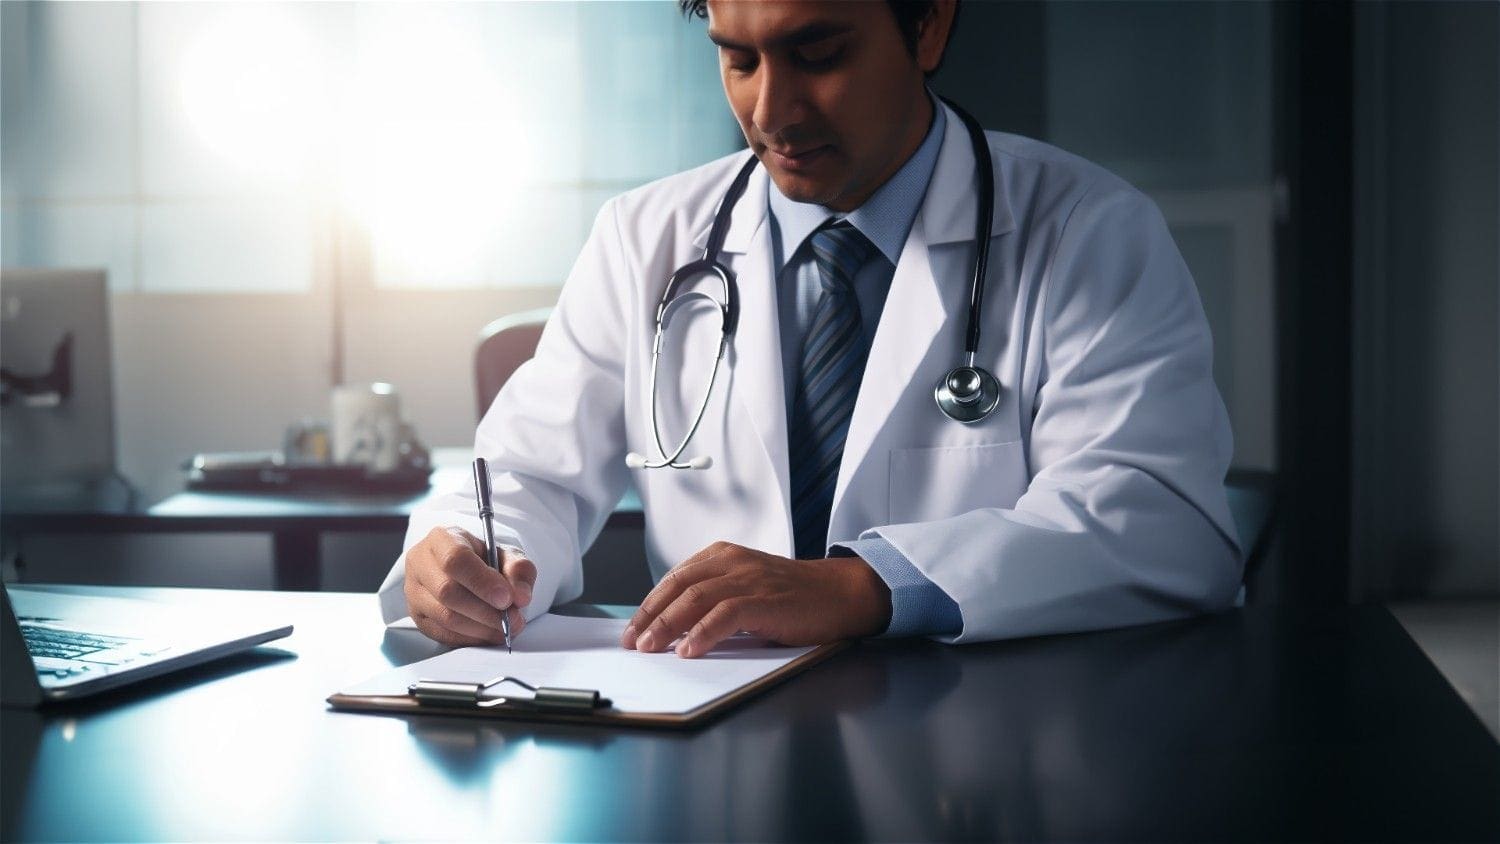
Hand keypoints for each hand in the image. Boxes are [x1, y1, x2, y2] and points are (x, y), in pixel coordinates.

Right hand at [404, 526, 536, 646]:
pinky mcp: (417, 616)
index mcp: (442, 538)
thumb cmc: (485, 560)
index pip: (455, 559)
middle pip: (447, 591)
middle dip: (485, 610)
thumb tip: (521, 596)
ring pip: (444, 616)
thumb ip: (518, 570)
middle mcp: (421, 563)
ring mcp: (414, 591)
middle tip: (513, 619)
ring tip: (506, 628)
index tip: (507, 599)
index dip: (482, 582)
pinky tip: (489, 634)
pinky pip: (442, 633)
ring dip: (480, 628)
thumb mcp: (507, 555)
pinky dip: (470, 638)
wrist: (467, 571)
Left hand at [621, 541, 891, 658]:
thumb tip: (675, 629)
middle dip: (650, 616)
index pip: (675, 577)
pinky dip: (702, 633)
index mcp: (724, 556)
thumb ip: (715, 599)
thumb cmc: (794, 597)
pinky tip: (689, 651)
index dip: (650, 604)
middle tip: (633, 642)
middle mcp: (733, 561)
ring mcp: (749, 579)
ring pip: (695, 598)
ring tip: (651, 648)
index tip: (633, 628)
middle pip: (678, 586)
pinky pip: (725, 615)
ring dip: (668, 626)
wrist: (841, 593)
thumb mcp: (747, 588)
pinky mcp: (765, 600)